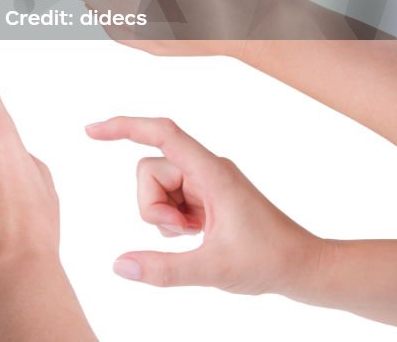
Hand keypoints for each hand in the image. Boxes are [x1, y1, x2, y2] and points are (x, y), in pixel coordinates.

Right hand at [85, 116, 319, 292]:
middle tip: (182, 234)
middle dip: (153, 206)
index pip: (161, 133)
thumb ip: (164, 268)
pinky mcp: (206, 197)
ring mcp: (205, 182)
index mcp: (210, 171)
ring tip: (193, 238)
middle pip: (150, 170)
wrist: (304, 268)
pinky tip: (197, 238)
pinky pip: (170, 199)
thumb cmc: (268, 262)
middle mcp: (205, 168)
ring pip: (157, 187)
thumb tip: (119, 265)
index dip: (124, 126)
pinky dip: (172, 221)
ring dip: (163, 216)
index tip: (92, 132)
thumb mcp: (213, 270)